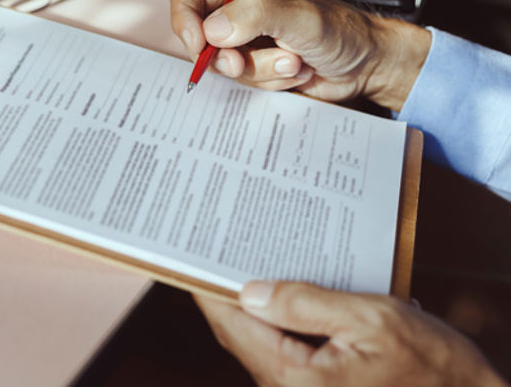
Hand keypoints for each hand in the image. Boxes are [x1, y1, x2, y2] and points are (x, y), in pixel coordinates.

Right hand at [170, 0, 430, 110]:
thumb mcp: (303, 18)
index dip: (186, 20)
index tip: (198, 43)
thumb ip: (257, 16)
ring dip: (260, 70)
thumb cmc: (347, 32)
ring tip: (294, 61)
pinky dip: (268, 81)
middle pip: (201, 34)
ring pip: (223, 63)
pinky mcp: (255, 64)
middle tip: (245, 62)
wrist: (368, 66)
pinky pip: (241, 81)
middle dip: (228, 55)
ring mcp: (247, 38)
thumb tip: (214, 28)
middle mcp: (242, 7)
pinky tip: (294, 70)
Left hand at [196, 281, 506, 386]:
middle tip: (217, 249)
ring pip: (260, 341)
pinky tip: (288, 294)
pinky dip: (280, 321)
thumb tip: (250, 291)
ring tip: (249, 263)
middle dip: (228, 292)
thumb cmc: (434, 371)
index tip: (191, 256)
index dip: (208, 288)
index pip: (232, 324)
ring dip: (254, 305)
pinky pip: (283, 351)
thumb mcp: (373, 320)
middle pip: (240, 333)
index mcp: (295, 376)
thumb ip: (306, 303)